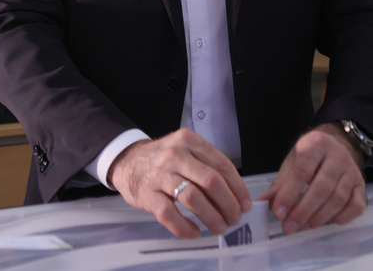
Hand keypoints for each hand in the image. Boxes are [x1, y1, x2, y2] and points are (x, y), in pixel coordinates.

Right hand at [108, 128, 251, 238]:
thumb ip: (207, 165)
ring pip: (193, 198)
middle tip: (235, 218)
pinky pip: (169, 215)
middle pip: (211, 182)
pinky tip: (195, 232)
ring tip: (220, 227)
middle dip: (229, 204)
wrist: (126, 161)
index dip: (238, 188)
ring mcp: (159, 174)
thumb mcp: (185, 150)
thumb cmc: (163, 159)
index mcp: (189, 141)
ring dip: (212, 217)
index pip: (222, 165)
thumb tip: (236, 195)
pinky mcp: (147, 194)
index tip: (245, 204)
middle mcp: (175, 155)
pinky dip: (185, 227)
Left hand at [259, 123, 365, 234]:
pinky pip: (357, 206)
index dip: (289, 194)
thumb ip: (279, 184)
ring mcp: (352, 171)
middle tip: (289, 226)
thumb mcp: (292, 162)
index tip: (278, 213)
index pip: (302, 172)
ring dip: (319, 217)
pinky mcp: (362, 185)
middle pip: (321, 188)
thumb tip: (263, 203)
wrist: (337, 144)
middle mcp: (337, 156)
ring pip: (338, 198)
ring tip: (303, 226)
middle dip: (303, 211)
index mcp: (315, 144)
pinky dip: (342, 217)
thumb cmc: (310, 156)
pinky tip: (328, 221)